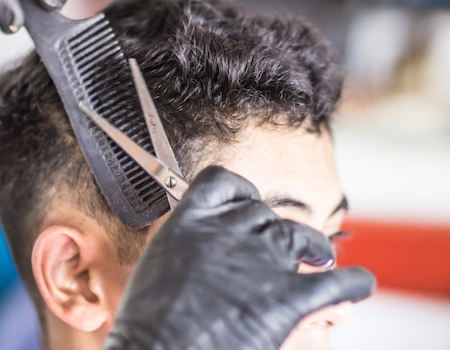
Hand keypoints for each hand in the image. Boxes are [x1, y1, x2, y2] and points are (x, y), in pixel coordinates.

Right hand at [103, 166, 375, 349]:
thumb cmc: (148, 323)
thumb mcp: (155, 269)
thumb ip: (183, 250)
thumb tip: (200, 255)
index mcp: (190, 222)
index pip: (223, 182)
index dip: (239, 193)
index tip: (246, 206)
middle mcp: (228, 231)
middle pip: (264, 214)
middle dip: (269, 232)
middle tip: (273, 255)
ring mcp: (261, 260)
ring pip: (303, 236)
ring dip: (314, 248)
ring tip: (320, 259)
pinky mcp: (287, 297)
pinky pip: (338, 281)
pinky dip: (352, 283)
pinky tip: (355, 285)